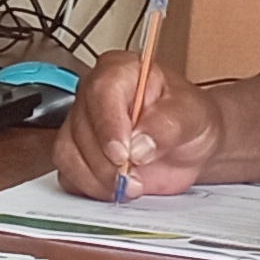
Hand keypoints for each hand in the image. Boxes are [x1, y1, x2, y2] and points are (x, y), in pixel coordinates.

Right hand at [52, 51, 225, 198]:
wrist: (189, 143)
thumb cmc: (187, 118)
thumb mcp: (191, 115)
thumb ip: (167, 126)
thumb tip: (140, 144)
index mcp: (120, 70)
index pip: (102, 91)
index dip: (109, 125)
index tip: (123, 153)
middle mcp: (94, 95)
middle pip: (81, 127)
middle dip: (106, 162)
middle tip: (134, 177)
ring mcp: (81, 124)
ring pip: (69, 152)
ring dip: (98, 178)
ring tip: (131, 184)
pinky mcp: (77, 152)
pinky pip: (69, 172)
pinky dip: (91, 187)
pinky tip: (116, 188)